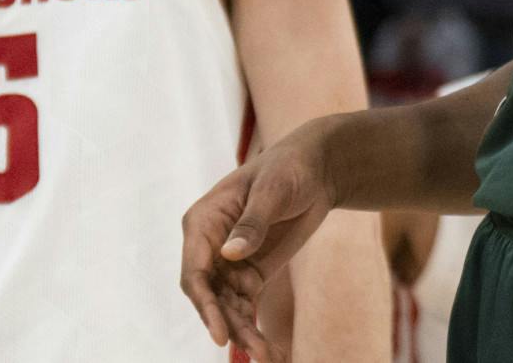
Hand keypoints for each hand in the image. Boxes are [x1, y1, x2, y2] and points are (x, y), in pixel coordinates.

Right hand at [179, 118, 338, 362]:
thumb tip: (229, 254)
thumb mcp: (272, 190)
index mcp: (203, 222)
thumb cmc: (289, 168)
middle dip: (229, 326)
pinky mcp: (249, 274)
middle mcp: (209, 247)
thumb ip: (252, 222)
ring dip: (244, 333)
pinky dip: (254, 329)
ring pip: (227, 308)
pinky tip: (269, 352)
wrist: (317, 169)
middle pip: (210, 298)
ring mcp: (228, 264)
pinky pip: (246, 307)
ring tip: (267, 357)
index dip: (205, 306)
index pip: (195, 273)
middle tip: (254, 352)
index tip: (221, 334)